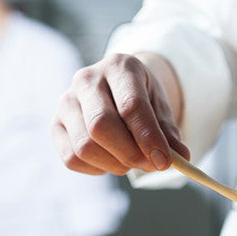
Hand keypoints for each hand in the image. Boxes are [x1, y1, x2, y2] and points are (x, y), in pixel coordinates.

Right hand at [52, 53, 188, 175]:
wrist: (117, 89)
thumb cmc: (142, 99)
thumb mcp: (161, 109)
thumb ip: (169, 134)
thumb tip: (180, 158)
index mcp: (119, 66)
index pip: (131, 105)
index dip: (148, 137)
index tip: (165, 161)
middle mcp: (87, 79)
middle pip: (101, 125)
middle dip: (129, 153)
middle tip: (149, 165)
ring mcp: (66, 101)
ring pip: (85, 146)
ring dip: (114, 164)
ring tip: (131, 162)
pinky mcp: (55, 125)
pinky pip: (72, 159)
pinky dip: (96, 168)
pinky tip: (111, 160)